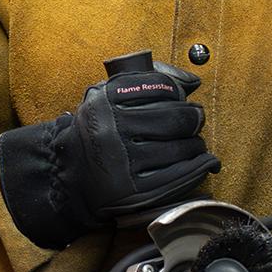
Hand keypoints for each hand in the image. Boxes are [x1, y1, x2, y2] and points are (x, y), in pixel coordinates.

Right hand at [0, 58, 220, 248]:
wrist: (68, 178)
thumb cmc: (98, 132)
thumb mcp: (109, 98)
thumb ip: (149, 80)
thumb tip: (193, 81)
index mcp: (104, 102)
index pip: (162, 88)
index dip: (179, 93)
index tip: (182, 100)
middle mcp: (111, 131)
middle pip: (176, 119)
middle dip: (193, 119)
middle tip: (194, 122)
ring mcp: (121, 163)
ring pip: (181, 148)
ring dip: (196, 145)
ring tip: (194, 144)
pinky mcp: (132, 192)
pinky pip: (180, 176)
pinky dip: (199, 167)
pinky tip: (203, 162)